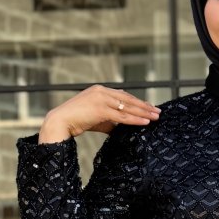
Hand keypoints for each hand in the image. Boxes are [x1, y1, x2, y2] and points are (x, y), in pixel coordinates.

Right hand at [38, 84, 161, 142]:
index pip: (123, 95)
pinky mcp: (100, 109)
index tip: (148, 107)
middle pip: (128, 99)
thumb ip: (110, 120)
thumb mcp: (97, 118)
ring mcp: (101, 99)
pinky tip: (145, 122)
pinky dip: (135, 118)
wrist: (60, 122)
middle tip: (157, 111)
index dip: (137, 102)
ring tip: (155, 117)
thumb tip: (121, 128)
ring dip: (143, 112)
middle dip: (144, 105)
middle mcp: (102, 91)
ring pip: (127, 106)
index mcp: (100, 90)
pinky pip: (122, 115)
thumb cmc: (77, 121)